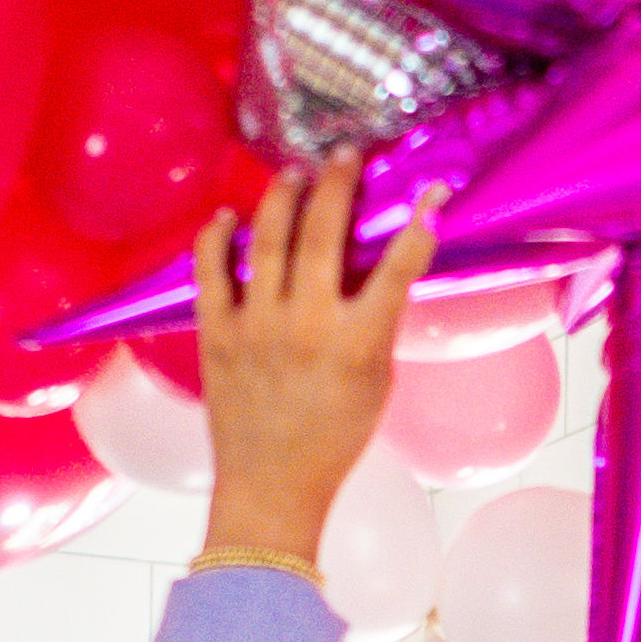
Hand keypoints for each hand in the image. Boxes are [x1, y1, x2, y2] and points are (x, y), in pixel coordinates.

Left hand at [193, 149, 433, 573]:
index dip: (418, 227)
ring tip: (294, 173)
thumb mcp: (376, 383)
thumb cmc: (333, 439)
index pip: (398, 270)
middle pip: (322, 234)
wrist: (273, 486)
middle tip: (343, 155)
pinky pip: (210, 271)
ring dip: (282, 196)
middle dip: (337, 184)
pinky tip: (226, 217)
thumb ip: (378, 324)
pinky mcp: (216, 334)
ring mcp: (257, 327)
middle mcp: (307, 326)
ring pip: (267, 239)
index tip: (429, 194)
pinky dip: (216, 237)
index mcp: (358, 344)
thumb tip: (379, 269)